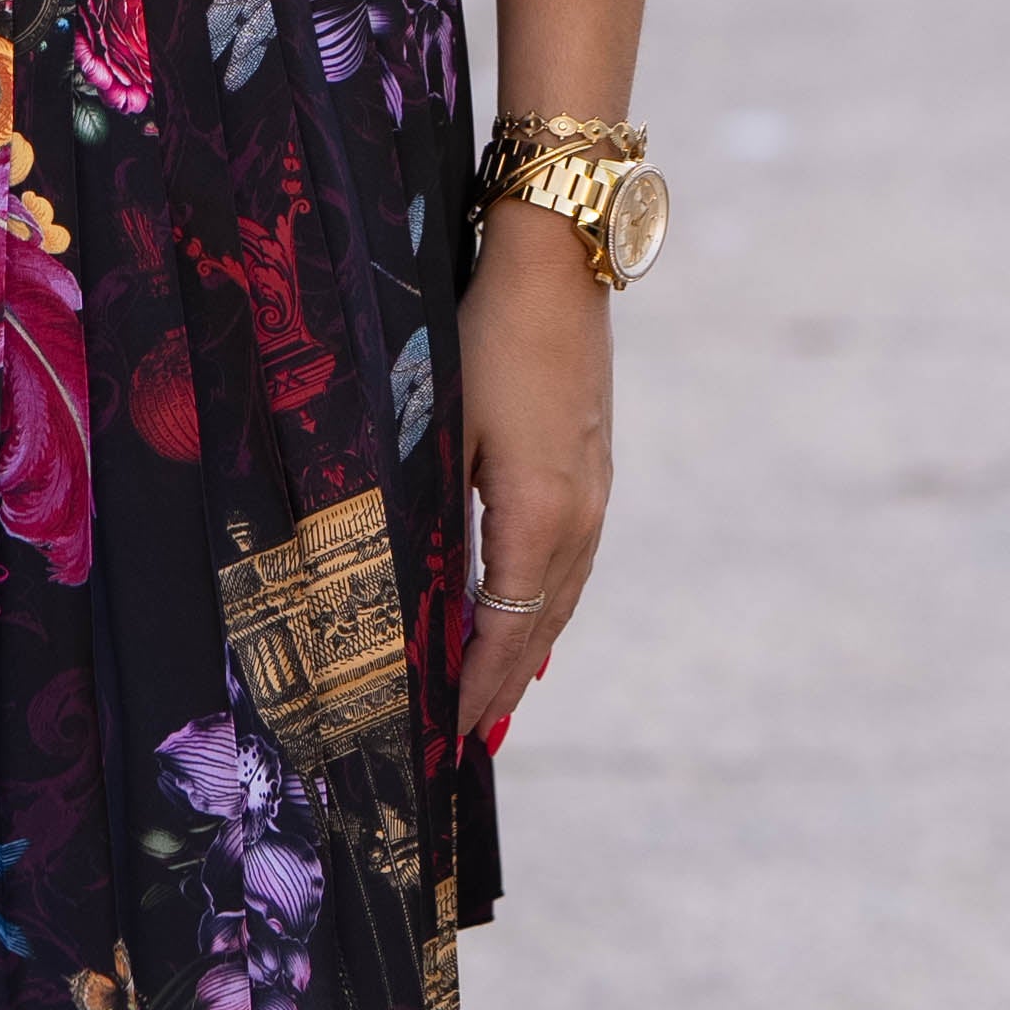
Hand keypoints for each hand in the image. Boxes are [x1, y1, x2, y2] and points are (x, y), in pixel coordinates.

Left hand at [452, 195, 612, 746]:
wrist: (558, 264)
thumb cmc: (485, 338)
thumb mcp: (444, 428)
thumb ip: (434, 513)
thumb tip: (414, 592)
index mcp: (540, 522)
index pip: (503, 636)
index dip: (472, 690)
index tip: (442, 738)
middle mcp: (580, 521)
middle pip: (539, 632)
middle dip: (500, 688)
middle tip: (465, 745)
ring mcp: (595, 496)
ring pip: (560, 601)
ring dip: (527, 653)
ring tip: (496, 701)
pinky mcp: (595, 470)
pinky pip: (570, 565)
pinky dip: (545, 608)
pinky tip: (531, 620)